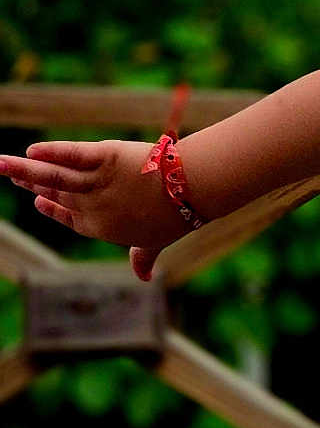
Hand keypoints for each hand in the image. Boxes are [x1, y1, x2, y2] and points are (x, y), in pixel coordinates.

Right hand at [0, 139, 187, 280]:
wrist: (191, 192)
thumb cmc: (177, 216)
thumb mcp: (156, 240)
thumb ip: (143, 257)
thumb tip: (144, 277)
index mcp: (101, 228)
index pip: (69, 218)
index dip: (52, 209)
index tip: (37, 201)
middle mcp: (93, 207)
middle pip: (57, 192)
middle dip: (32, 182)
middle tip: (9, 171)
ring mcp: (97, 183)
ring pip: (55, 176)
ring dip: (25, 169)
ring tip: (0, 162)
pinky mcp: (105, 157)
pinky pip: (72, 154)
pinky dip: (53, 152)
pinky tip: (33, 150)